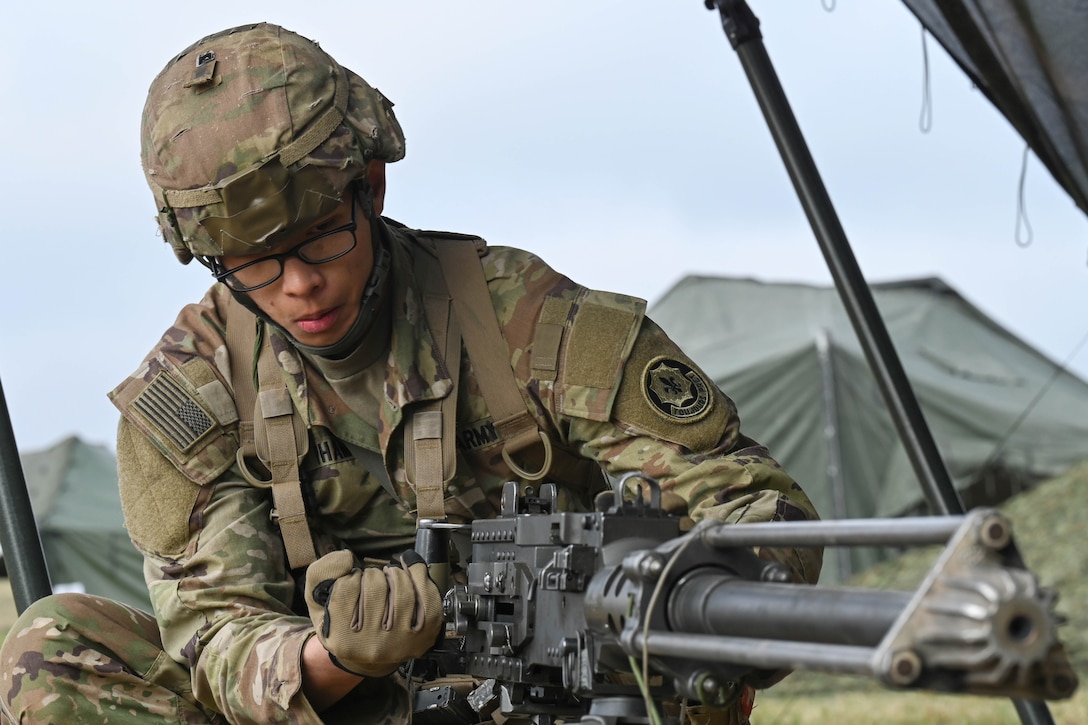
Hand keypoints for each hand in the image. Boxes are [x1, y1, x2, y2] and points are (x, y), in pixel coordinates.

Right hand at [304, 549, 443, 676]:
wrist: (368, 656)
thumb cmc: (344, 623)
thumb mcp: (318, 602)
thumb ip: (321, 573)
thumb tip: (346, 557)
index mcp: (342, 639)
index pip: (346, 588)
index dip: (352, 576)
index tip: (354, 581)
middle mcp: (372, 644)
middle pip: (375, 587)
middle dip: (374, 575)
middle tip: (373, 579)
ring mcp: (400, 641)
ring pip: (401, 589)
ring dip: (395, 574)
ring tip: (389, 577)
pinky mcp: (422, 636)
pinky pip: (427, 598)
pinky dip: (420, 576)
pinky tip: (412, 570)